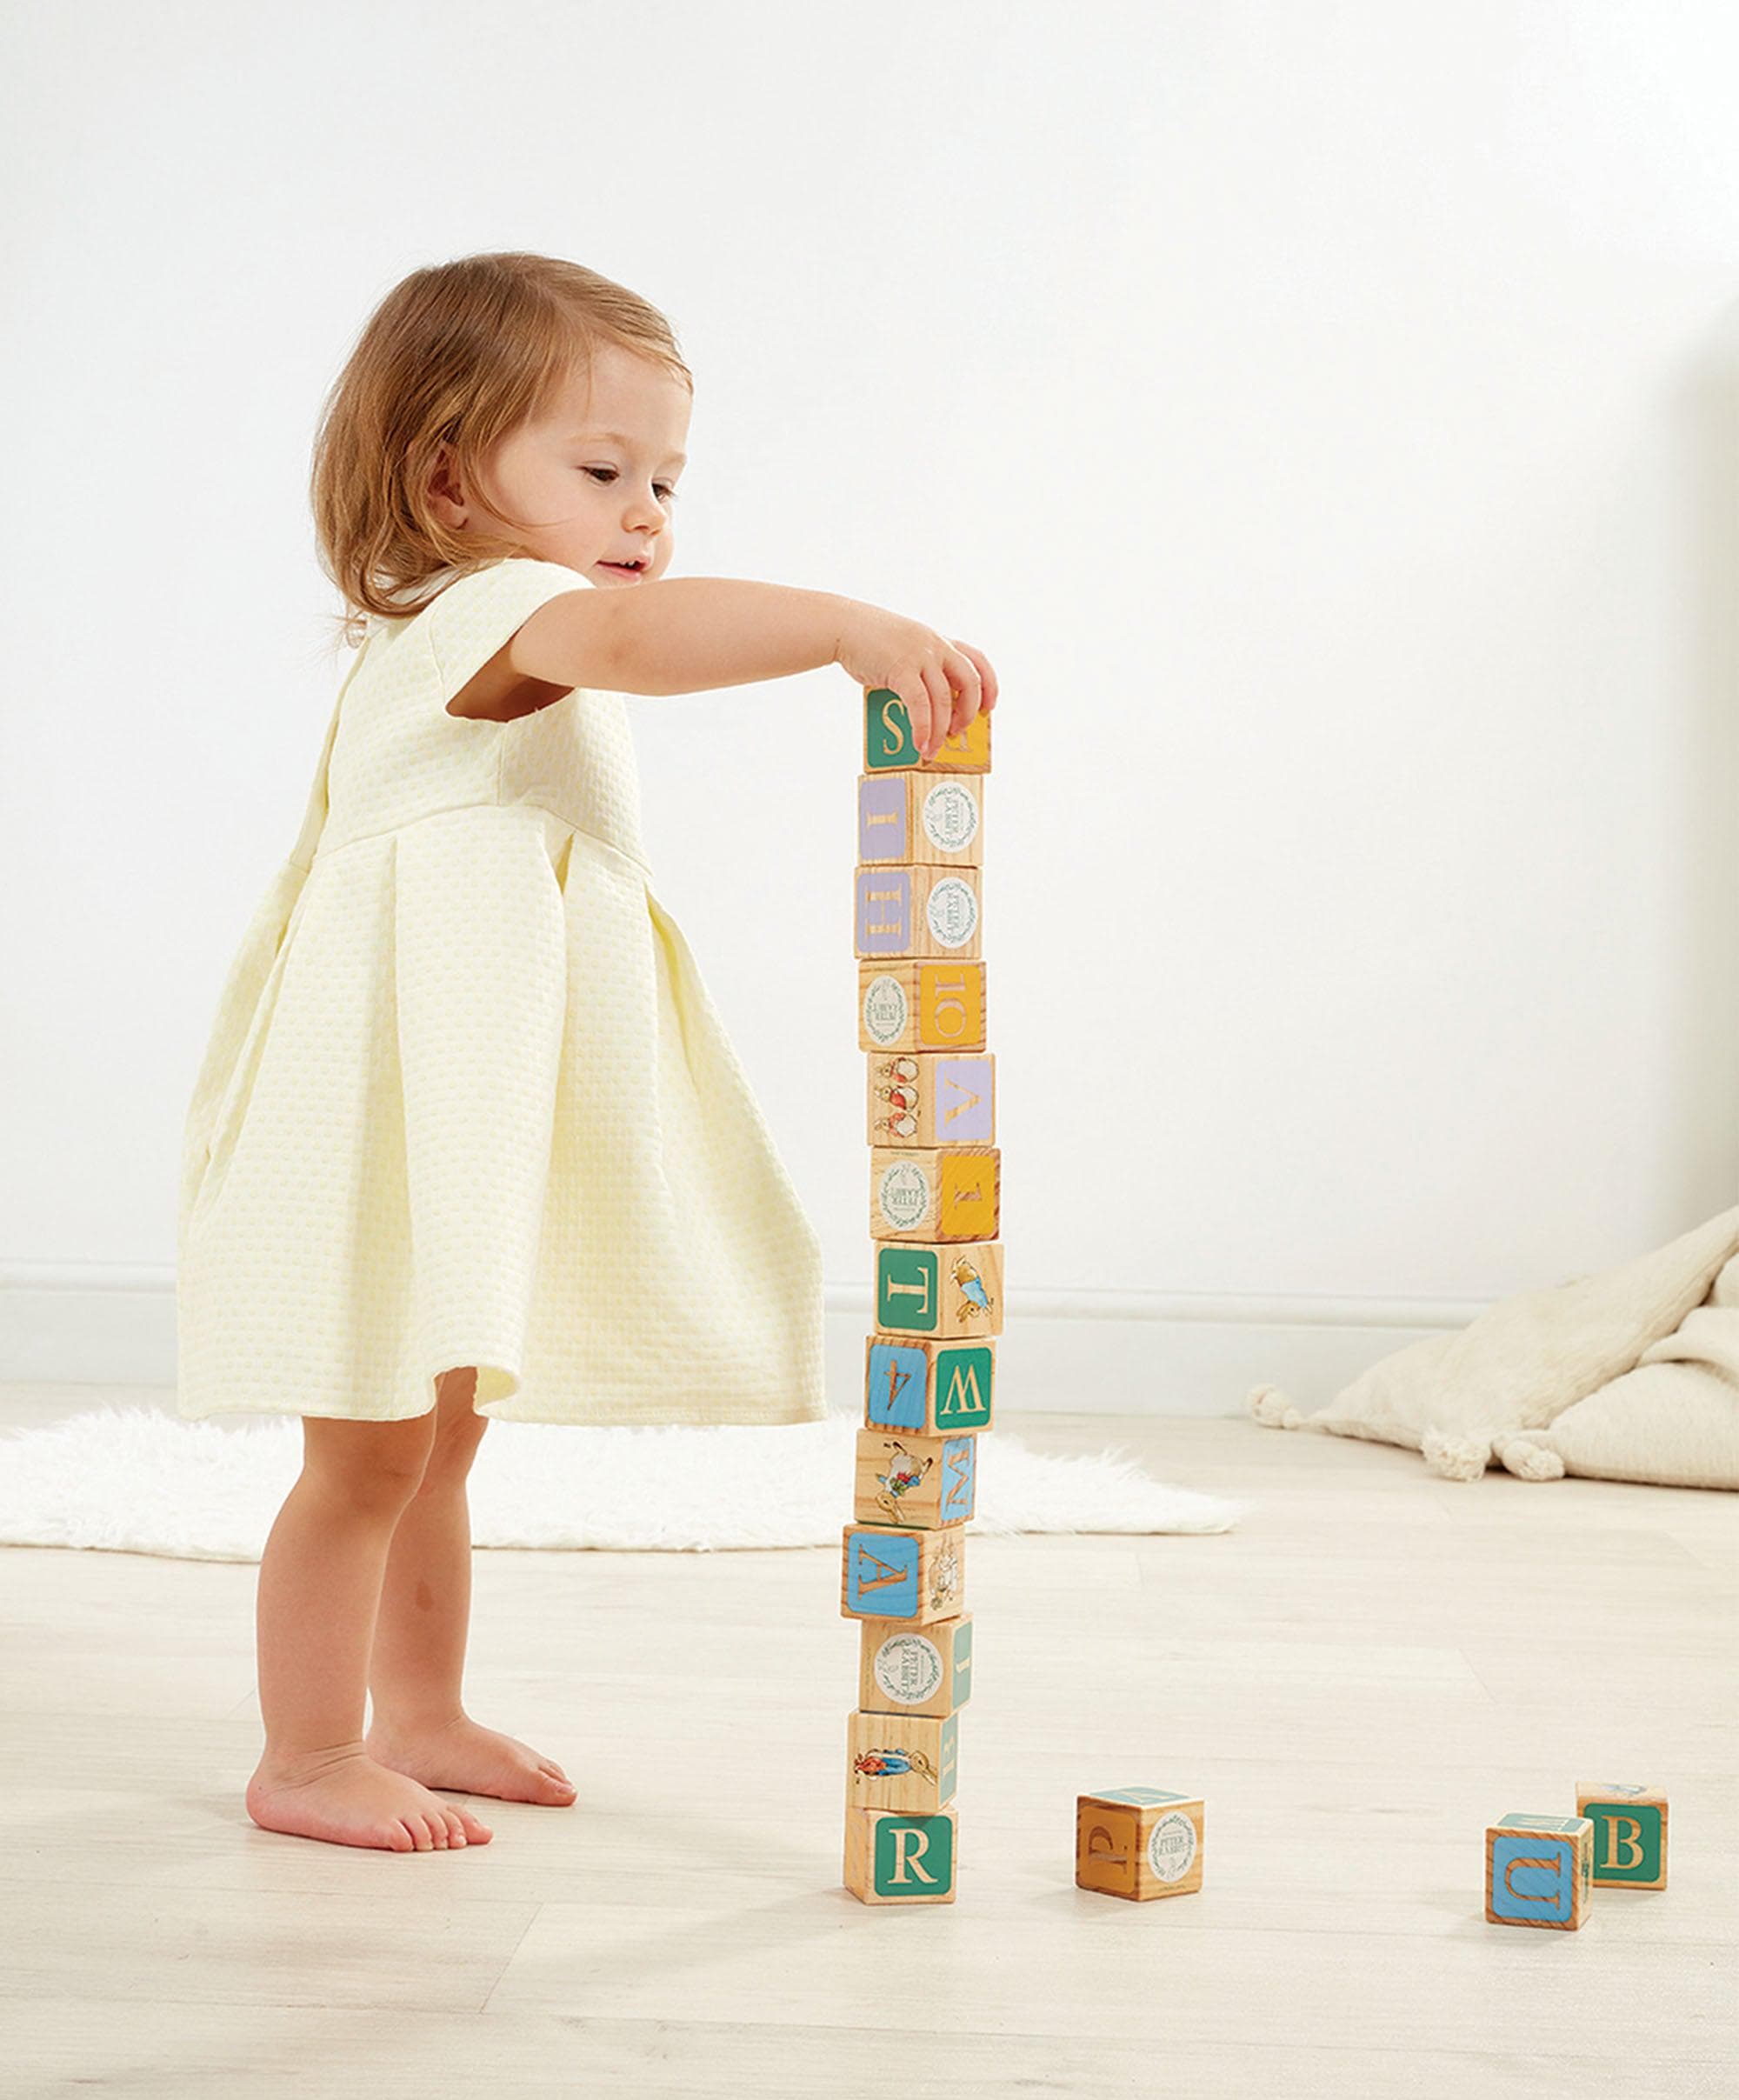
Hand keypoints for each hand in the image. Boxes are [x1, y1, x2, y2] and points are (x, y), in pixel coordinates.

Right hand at [834, 602, 998, 761]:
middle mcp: (935, 646)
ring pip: (944, 700)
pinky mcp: (901, 669)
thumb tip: (924, 710)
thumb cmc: (869, 642)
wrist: (843, 626)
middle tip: (957, 732)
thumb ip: (919, 669)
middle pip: (969, 682)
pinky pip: (920, 705)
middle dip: (967, 712)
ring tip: (932, 750)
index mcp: (939, 641)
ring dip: (940, 730)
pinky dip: (923, 728)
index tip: (988, 707)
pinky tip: (920, 743)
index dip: (989, 685)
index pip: (977, 659)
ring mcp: (920, 656)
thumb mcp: (904, 647)